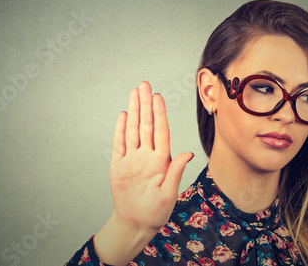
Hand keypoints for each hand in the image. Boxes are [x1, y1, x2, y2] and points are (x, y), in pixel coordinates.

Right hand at [109, 81, 193, 231]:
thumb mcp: (169, 193)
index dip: (159, 113)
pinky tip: (124, 115)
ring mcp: (132, 159)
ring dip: (134, 111)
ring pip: (133, 129)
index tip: (158, 97)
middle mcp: (147, 155)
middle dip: (145, 104)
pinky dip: (120, 129)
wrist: (136, 222)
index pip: (160, 131)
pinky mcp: (119, 165)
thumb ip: (176, 171)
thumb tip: (188, 154)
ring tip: (134, 93)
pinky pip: (119, 143)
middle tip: (144, 85)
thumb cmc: (156, 210)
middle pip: (146, 124)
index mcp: (161, 160)